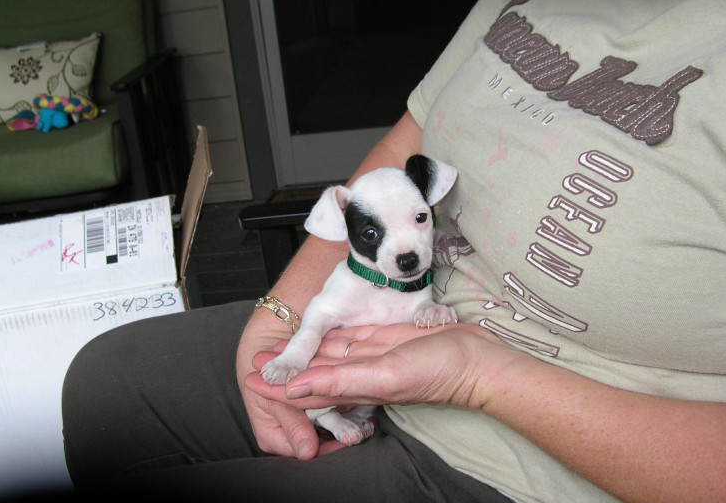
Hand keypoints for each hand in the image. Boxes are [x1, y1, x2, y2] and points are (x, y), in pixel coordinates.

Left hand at [246, 322, 522, 412]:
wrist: (474, 358)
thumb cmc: (437, 371)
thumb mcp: (386, 376)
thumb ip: (342, 382)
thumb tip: (298, 389)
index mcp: (357, 386)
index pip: (309, 389)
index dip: (279, 387)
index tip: (251, 381)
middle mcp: (361, 372)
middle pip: (314, 370)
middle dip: (286, 368)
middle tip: (257, 360)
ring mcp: (374, 355)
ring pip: (330, 354)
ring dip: (304, 352)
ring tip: (279, 347)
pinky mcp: (386, 339)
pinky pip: (352, 339)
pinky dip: (331, 339)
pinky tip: (318, 336)